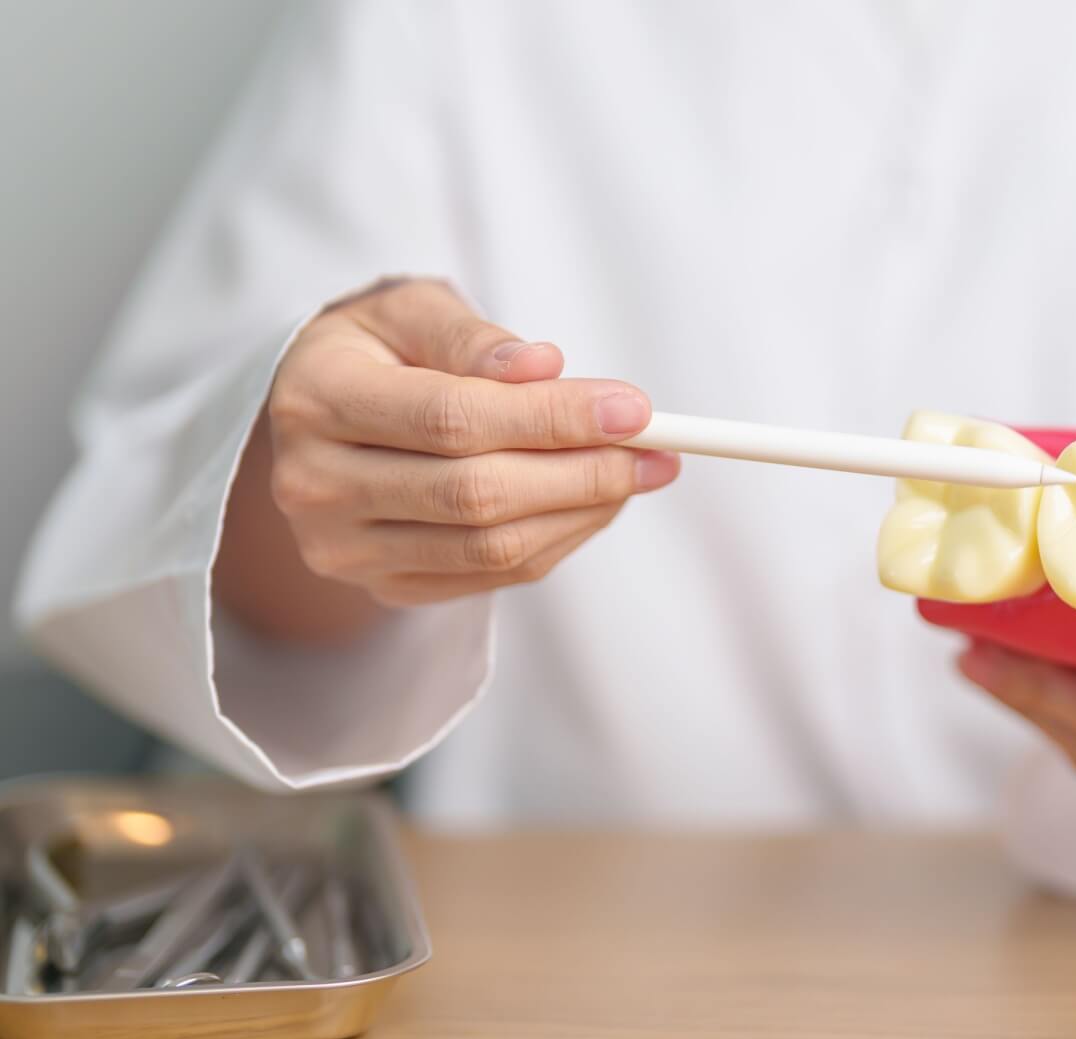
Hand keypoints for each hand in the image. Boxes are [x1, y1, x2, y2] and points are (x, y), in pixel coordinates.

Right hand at [221, 279, 678, 628]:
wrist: (312, 414)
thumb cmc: (377, 347)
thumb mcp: (411, 310)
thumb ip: (471, 336)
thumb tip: (545, 368)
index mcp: (318, 398)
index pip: (452, 418)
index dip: (551, 418)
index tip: (634, 409)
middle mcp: (317, 485)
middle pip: (475, 493)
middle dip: (583, 472)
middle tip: (658, 449)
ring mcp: (344, 548)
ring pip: (490, 548)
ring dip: (582, 512)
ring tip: (636, 474)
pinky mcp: (382, 585)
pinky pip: (490, 576)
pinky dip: (556, 539)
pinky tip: (592, 502)